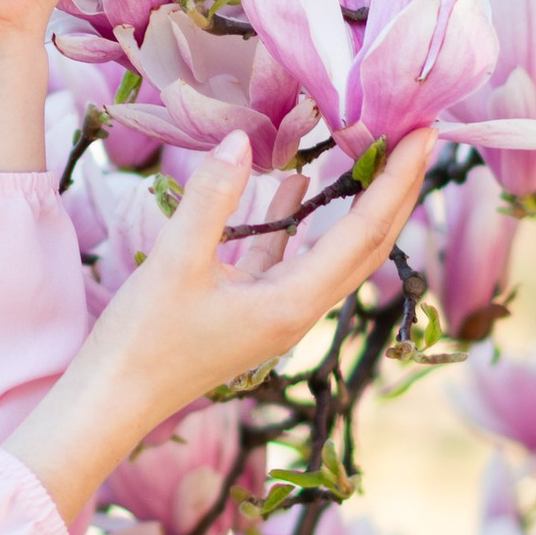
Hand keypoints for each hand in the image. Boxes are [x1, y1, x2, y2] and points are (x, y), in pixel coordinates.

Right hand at [5, 127, 437, 534]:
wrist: (112, 401)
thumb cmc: (142, 341)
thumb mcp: (175, 262)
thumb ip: (212, 199)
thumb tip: (240, 139)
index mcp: (294, 303)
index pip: (365, 231)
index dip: (397, 180)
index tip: (424, 133)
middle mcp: (299, 310)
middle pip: (368, 244)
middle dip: (397, 190)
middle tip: (419, 134)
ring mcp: (277, 311)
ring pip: (334, 249)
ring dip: (356, 201)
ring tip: (373, 149)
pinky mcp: (251, 308)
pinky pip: (290, 256)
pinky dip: (300, 218)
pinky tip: (296, 178)